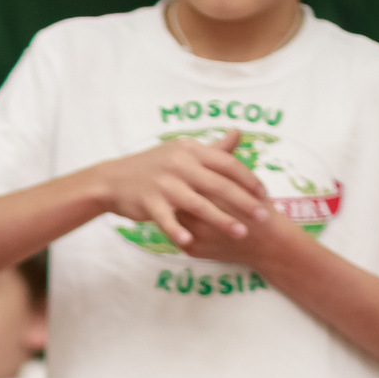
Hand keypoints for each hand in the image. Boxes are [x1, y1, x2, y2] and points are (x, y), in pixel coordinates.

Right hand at [93, 130, 270, 255]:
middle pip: (218, 184)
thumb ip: (213, 148)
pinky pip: (167, 219)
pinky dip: (178, 231)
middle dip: (244, 202)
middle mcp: (179, 164)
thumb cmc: (154, 166)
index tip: (265, 194)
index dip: (248, 179)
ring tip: (241, 233)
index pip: (227, 164)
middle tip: (264, 217)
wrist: (114, 179)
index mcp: (190, 150)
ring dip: (222, 220)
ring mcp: (163, 184)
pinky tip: (191, 243)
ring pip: (198, 204)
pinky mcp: (148, 202)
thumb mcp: (182, 151)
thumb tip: (239, 133)